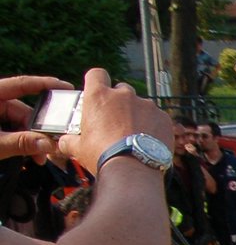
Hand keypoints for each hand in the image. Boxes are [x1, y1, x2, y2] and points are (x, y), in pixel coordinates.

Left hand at [0, 75, 70, 160]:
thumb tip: (49, 144)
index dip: (44, 84)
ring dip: (31, 140)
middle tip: (49, 147)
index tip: (66, 87)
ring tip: (37, 157)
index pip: (21, 84)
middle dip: (38, 130)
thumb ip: (21, 143)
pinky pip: (12, 130)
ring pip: (20, 123)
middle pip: (24, 111)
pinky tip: (29, 154)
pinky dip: (22, 141)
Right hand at [54, 69, 173, 174]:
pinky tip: (149, 141)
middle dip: (119, 102)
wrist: (132, 170)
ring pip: (141, 104)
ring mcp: (147, 105)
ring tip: (134, 134)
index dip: (96, 81)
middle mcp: (124, 95)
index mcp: (99, 96)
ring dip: (138, 114)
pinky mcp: (164, 118)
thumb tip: (64, 142)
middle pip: (121, 90)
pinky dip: (154, 126)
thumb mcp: (78, 147)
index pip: (97, 74)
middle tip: (116, 120)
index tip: (97, 92)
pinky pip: (158, 118)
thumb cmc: (102, 155)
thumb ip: (69, 140)